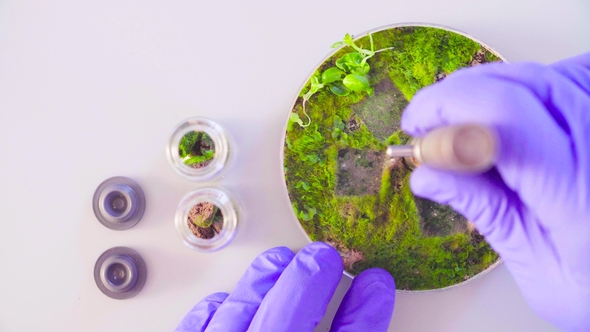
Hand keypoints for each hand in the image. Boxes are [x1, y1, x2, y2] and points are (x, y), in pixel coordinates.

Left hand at [175, 242, 394, 331]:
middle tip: (324, 255)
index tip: (378, 283)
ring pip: (239, 318)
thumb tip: (367, 303)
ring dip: (262, 284)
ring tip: (281, 260)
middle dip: (309, 280)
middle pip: (288, 319)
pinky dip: (211, 315)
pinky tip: (223, 301)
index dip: (367, 314)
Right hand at [402, 53, 589, 330]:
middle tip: (426, 122)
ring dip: (488, 88)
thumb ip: (484, 213)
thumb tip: (426, 175)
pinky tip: (507, 110)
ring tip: (463, 120)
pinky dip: (526, 84)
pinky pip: (568, 75)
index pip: (507, 118)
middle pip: (522, 83)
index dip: (449, 108)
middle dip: (458, 94)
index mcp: (577, 195)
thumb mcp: (536, 269)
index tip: (414, 128)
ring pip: (543, 73)